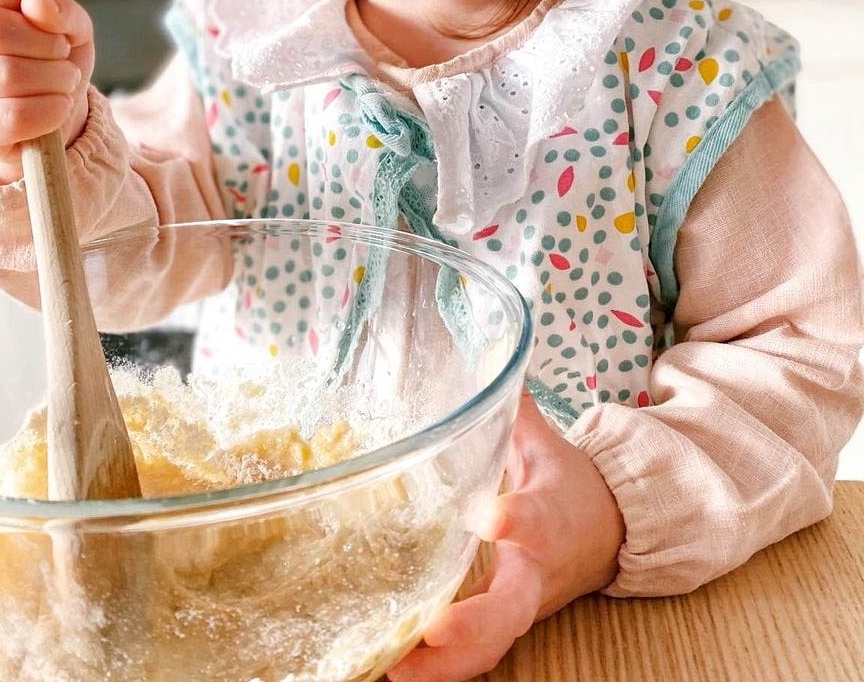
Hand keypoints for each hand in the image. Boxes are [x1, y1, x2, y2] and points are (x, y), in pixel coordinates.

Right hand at [0, 0, 94, 183]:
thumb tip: (37, 6)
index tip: (34, 6)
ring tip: (64, 79)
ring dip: (54, 78)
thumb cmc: (54, 56)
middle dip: (45, 42)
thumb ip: (61, 9)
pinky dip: (49, 110)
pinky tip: (58, 105)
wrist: (57, 113)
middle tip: (60, 50)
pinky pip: (11, 117)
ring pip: (5, 75)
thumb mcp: (72, 25)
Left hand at [388, 391, 624, 681]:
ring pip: (491, 644)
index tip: (489, 515)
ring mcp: (519, 603)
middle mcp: (533, 569)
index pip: (534, 518)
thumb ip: (513, 406)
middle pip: (510, 607)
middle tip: (431, 631)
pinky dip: (440, 669)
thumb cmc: (566, 486)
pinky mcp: (503, 621)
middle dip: (474, 624)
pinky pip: (475, 653)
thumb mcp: (545, 443)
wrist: (608, 536)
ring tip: (393, 669)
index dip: (513, 519)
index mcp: (547, 517)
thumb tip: (487, 351)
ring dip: (447, 664)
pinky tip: (393, 670)